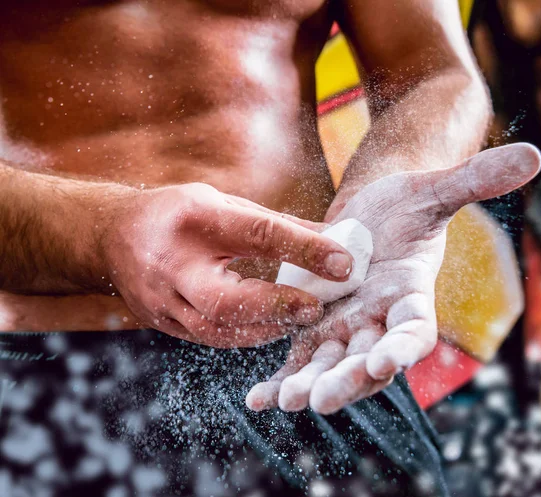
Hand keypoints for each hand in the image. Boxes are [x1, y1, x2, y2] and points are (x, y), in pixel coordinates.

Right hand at [102, 183, 352, 347]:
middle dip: (277, 307)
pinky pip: (209, 338)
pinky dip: (245, 336)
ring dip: (266, 329)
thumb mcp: (224, 204)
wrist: (111, 237)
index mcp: (196, 219)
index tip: (343, 263)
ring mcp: (162, 300)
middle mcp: (174, 263)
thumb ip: (277, 225)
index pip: (257, 235)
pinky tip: (271, 329)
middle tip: (316, 308)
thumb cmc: (178, 214)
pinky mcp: (161, 323)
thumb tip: (334, 239)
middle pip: (226, 299)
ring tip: (301, 320)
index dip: (304, 250)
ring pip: (218, 330)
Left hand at [246, 143, 540, 412]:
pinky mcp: (313, 326)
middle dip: (346, 378)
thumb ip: (474, 181)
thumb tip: (533, 157)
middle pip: (367, 358)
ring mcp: (345, 327)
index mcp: (410, 295)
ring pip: (329, 363)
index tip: (386, 361)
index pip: (415, 329)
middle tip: (322, 399)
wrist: (366, 213)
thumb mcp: (432, 190)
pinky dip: (280, 378)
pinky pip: (298, 357)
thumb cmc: (404, 202)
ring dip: (308, 384)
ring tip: (283, 400)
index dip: (405, 346)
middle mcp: (379, 320)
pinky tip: (256, 398)